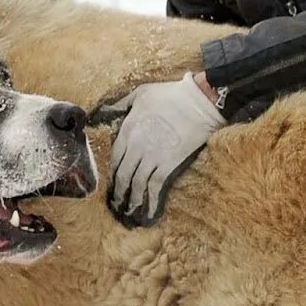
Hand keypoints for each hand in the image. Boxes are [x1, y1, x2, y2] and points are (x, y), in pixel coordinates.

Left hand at [100, 72, 223, 227]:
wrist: (198, 103)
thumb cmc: (170, 95)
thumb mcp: (140, 94)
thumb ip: (122, 104)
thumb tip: (108, 109)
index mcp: (127, 130)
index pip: (114, 156)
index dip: (112, 171)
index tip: (111, 180)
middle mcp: (136, 146)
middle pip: (122, 174)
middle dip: (118, 190)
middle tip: (116, 202)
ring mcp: (151, 157)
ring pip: (136, 183)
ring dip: (131, 199)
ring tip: (128, 210)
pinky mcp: (168, 165)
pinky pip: (155, 186)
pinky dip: (151, 200)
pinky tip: (150, 211)